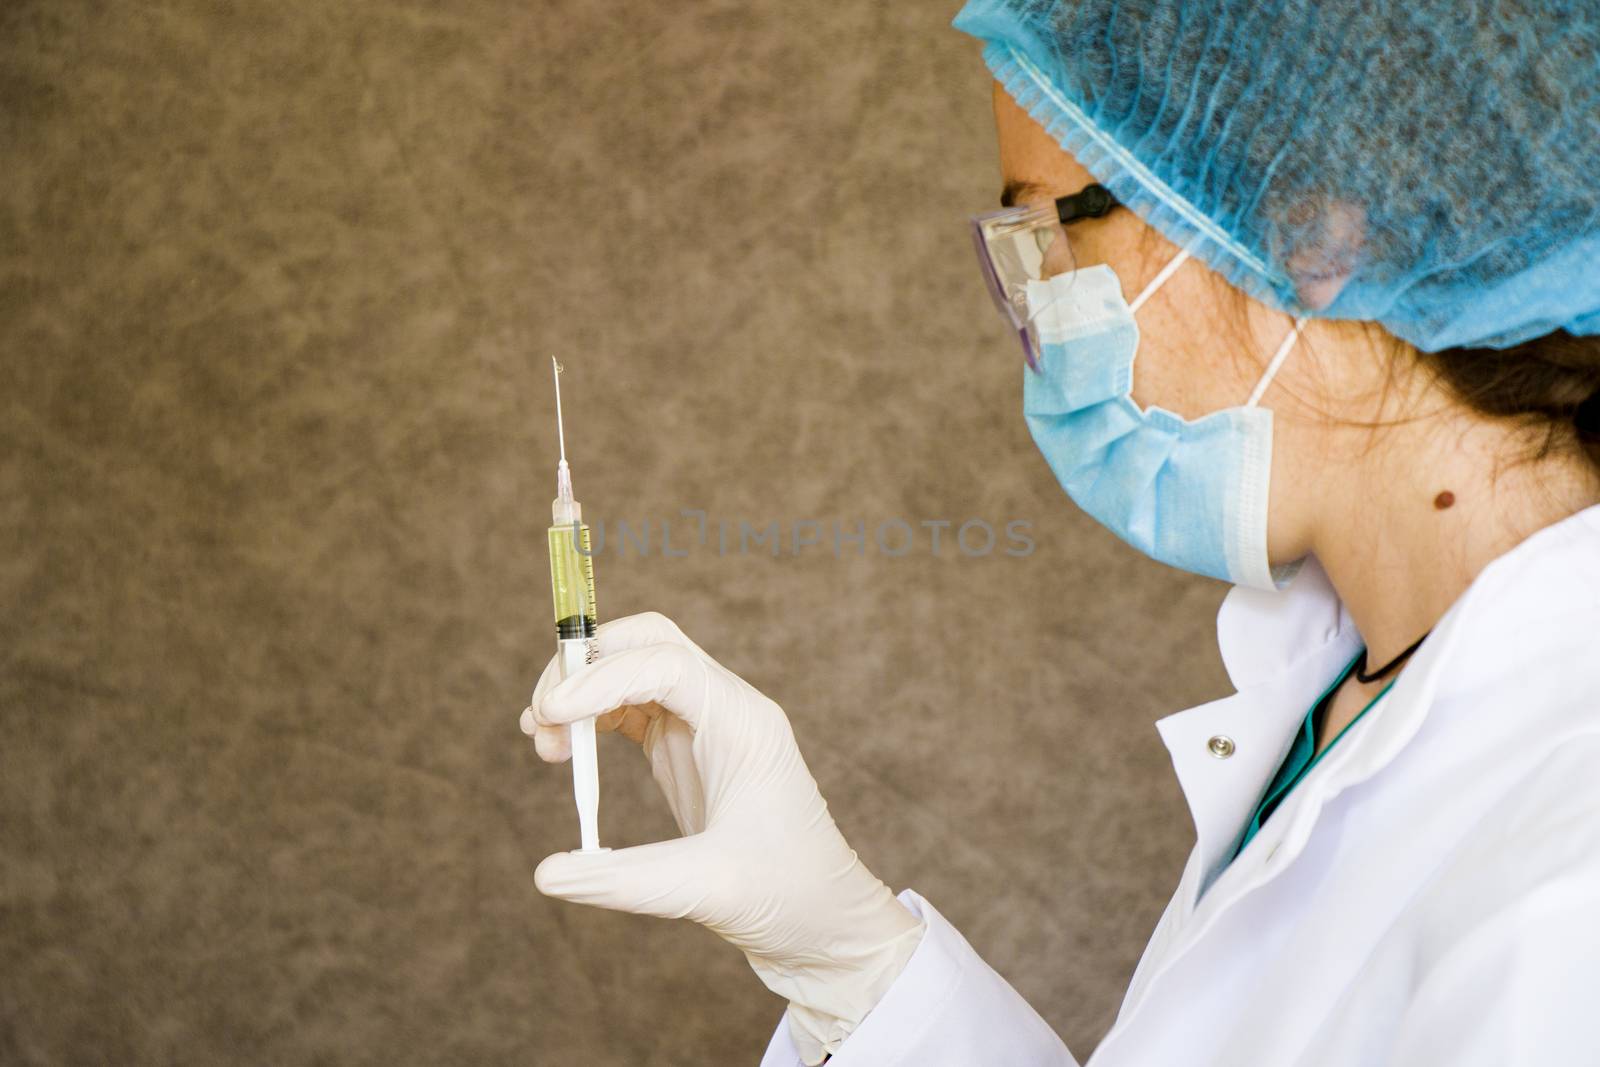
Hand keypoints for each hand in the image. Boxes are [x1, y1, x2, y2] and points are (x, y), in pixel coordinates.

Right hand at [522, 611, 924, 1064]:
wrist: (825, 920)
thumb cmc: (787, 896)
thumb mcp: (706, 890)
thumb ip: (624, 881)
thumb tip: (546, 874)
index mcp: (744, 725)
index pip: (668, 663)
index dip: (602, 676)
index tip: (551, 715)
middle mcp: (726, 709)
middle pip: (647, 643)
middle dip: (585, 665)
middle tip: (540, 718)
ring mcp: (706, 724)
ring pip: (633, 669)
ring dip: (582, 693)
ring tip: (544, 745)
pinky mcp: (687, 749)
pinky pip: (632, 707)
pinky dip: (592, 717)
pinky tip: (563, 751)